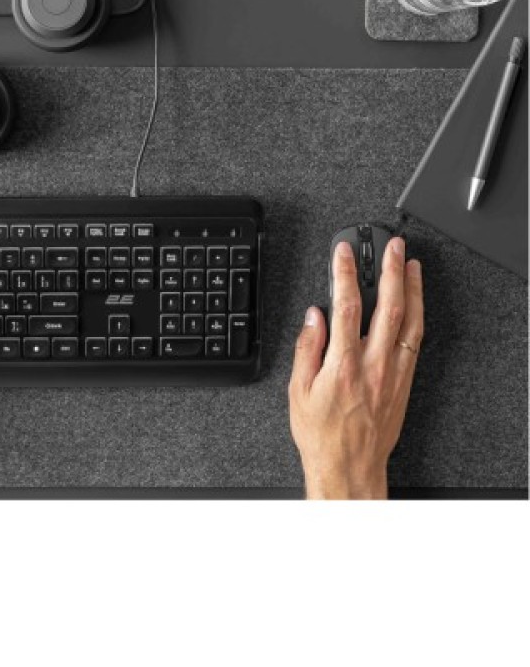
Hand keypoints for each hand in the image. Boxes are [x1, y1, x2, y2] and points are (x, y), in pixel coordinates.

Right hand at [288, 237, 423, 498]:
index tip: (343, 251)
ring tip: (410, 265)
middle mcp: (372, 365)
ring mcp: (393, 373)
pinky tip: (415, 303)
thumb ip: (306, 348)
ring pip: (409, 322)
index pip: (346, 306)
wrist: (350, 467)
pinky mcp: (404, 382)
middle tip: (391, 246)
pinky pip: (415, 341)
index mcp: (342, 364)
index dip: (345, 273)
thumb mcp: (297, 390)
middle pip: (387, 307)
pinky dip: (417, 315)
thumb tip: (314, 316)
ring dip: (412, 289)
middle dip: (390, 271)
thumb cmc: (321, 434)